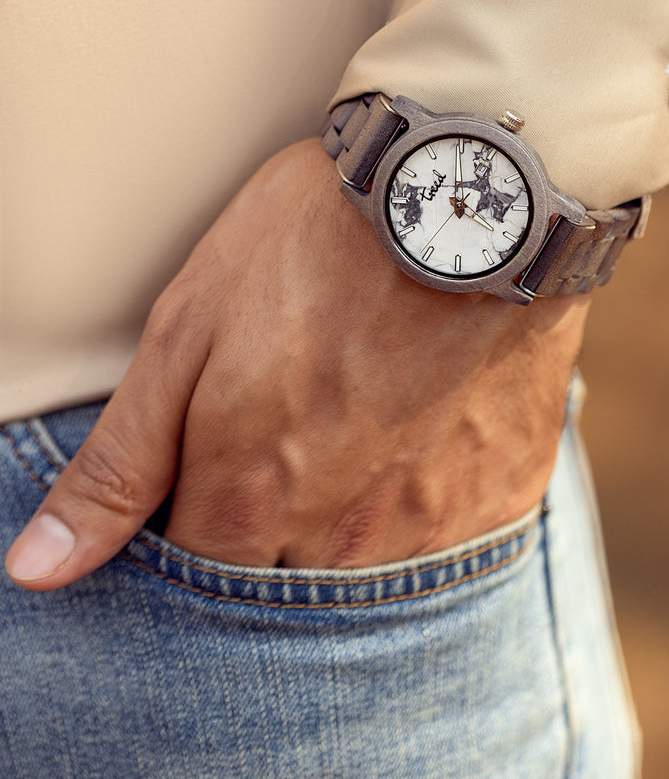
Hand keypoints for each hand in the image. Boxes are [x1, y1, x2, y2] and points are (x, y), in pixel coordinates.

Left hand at [5, 138, 589, 589]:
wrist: (461, 200)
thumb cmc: (312, 248)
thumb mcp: (187, 334)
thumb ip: (119, 466)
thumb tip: (43, 567)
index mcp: (250, 500)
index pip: (197, 582)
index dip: (195, 530)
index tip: (217, 474)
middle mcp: (341, 538)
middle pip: (284, 590)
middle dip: (271, 534)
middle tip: (296, 440)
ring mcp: (431, 527)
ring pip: (368, 585)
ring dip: (348, 530)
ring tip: (356, 437)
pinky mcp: (501, 498)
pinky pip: (451, 552)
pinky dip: (424, 513)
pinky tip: (420, 444)